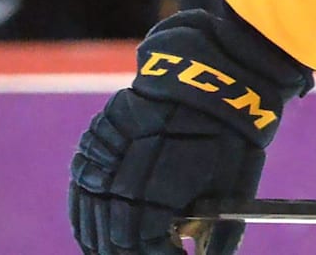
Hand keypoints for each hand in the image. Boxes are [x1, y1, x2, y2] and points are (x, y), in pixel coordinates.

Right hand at [70, 90, 262, 253]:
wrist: (208, 79)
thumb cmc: (228, 135)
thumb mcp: (234, 187)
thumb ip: (221, 234)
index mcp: (155, 195)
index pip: (145, 248)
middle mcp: (119, 183)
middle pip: (116, 242)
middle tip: (157, 253)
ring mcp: (100, 166)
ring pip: (91, 224)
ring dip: (108, 245)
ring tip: (131, 250)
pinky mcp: (91, 151)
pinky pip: (81, 197)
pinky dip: (88, 220)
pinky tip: (100, 234)